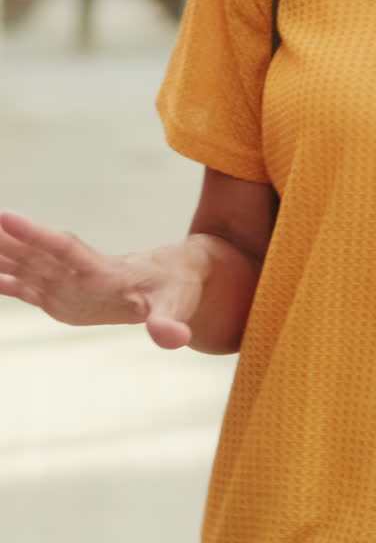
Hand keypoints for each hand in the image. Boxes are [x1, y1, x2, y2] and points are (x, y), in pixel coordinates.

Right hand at [0, 212, 207, 349]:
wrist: (173, 278)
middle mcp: (79, 274)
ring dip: (2, 254)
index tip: (5, 217)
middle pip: (36, 253)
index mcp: (103, 272)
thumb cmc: (177, 289)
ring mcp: (67, 285)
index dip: (35, 235)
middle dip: (6, 240)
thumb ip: (169, 323)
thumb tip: (173, 339)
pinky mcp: (61, 298)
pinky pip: (27, 288)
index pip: (64, 249)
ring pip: (26, 266)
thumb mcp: (177, 306)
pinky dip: (6, 282)